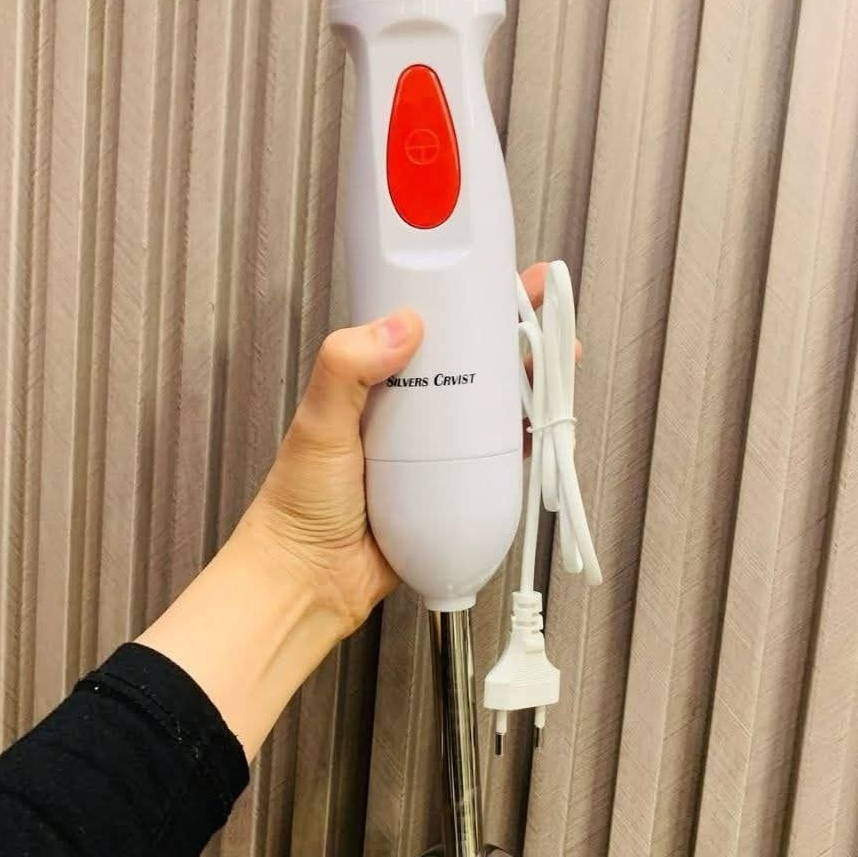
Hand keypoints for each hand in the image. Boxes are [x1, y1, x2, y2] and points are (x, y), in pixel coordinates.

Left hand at [241, 261, 559, 635]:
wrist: (311, 580)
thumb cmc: (298, 506)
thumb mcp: (317, 425)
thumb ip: (346, 369)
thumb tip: (401, 325)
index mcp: (376, 381)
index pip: (428, 324)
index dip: (466, 297)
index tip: (501, 276)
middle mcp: (409, 409)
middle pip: (471, 359)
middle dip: (513, 334)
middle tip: (549, 315)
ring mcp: (433, 448)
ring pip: (490, 404)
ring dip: (527, 383)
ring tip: (559, 365)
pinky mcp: (451, 486)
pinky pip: (494, 456)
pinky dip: (521, 440)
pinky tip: (541, 428)